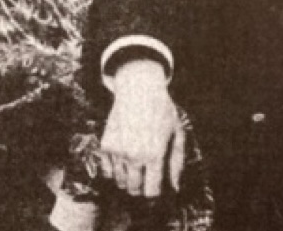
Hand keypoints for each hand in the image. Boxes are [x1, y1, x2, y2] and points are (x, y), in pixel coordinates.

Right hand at [99, 59, 183, 197]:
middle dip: (141, 188)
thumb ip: (177, 162)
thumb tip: (175, 187)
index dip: (155, 193)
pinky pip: (107, 171)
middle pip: (133, 190)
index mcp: (155, 154)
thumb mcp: (177, 132)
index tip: (157, 188)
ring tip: (138, 166)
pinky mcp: (105, 146)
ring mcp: (117, 152)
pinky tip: (125, 160)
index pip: (151, 190)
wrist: (138, 89)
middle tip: (147, 178)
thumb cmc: (162, 110)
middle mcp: (134, 156)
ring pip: (120, 182)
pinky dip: (114, 171)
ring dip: (128, 180)